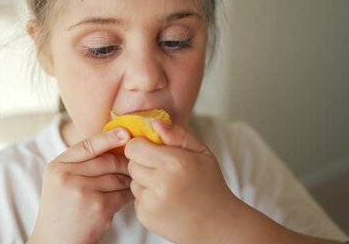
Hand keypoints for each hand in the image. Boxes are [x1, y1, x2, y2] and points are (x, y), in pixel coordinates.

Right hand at [28, 128, 132, 243]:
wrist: (55, 242)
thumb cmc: (63, 208)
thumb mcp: (61, 179)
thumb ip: (80, 162)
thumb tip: (115, 139)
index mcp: (57, 166)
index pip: (88, 145)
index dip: (109, 138)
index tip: (126, 133)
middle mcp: (67, 177)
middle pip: (107, 161)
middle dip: (124, 163)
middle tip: (134, 164)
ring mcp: (83, 192)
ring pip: (118, 178)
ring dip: (128, 180)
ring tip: (131, 181)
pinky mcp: (98, 208)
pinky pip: (123, 195)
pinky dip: (129, 195)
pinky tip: (128, 197)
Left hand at [125, 121, 239, 242]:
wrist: (217, 224)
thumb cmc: (210, 185)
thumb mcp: (202, 153)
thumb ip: (178, 135)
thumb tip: (154, 123)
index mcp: (174, 163)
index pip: (134, 147)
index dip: (143, 146)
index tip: (154, 150)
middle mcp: (160, 183)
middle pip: (132, 163)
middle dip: (144, 163)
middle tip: (165, 170)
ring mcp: (151, 202)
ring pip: (133, 181)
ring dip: (145, 181)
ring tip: (168, 186)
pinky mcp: (146, 217)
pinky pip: (136, 198)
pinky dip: (147, 197)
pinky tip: (166, 200)